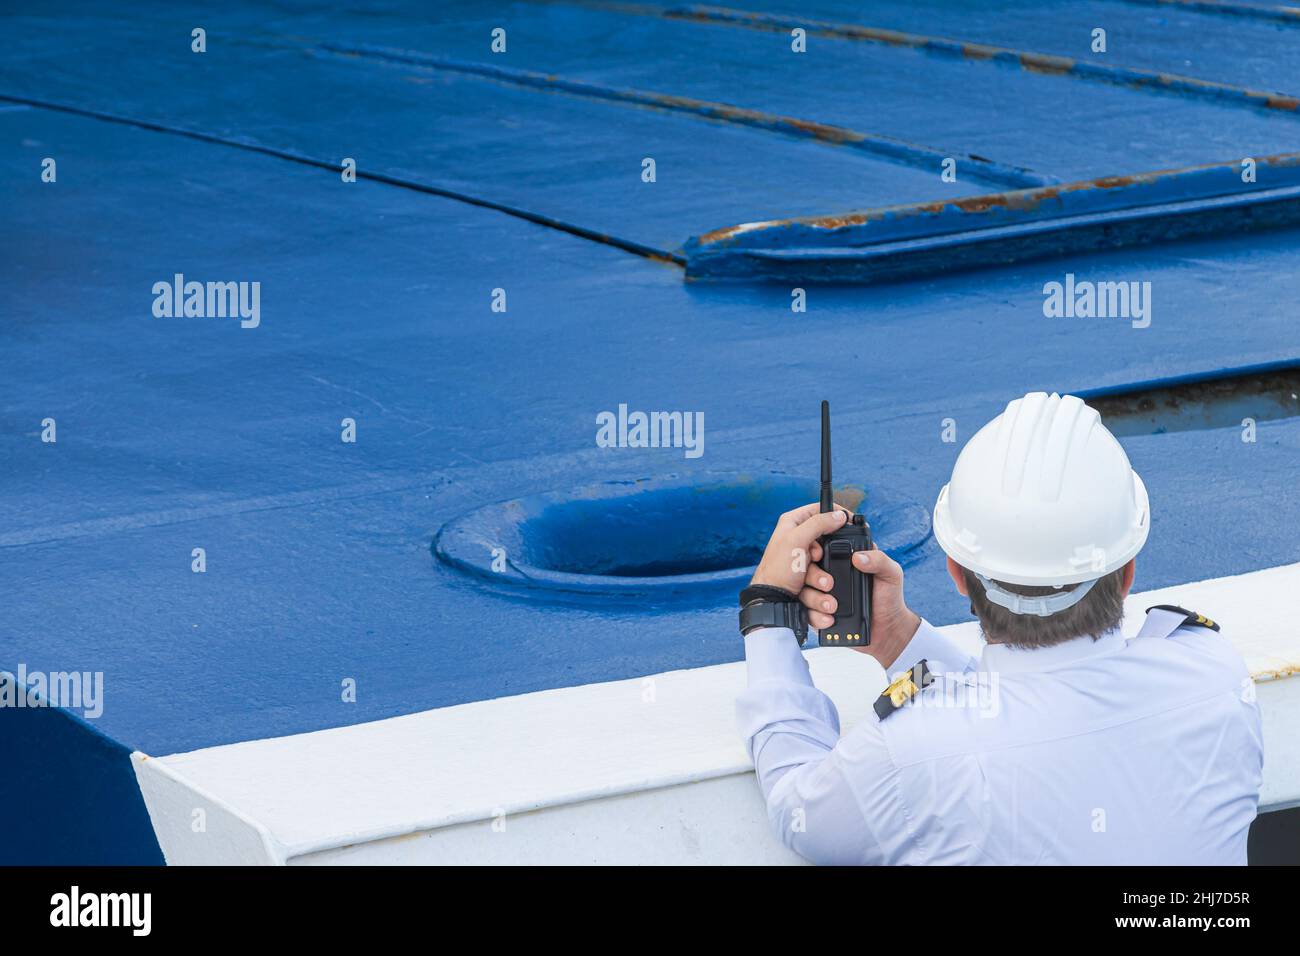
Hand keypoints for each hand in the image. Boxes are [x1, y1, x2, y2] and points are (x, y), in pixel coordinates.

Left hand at [750, 503, 850, 595]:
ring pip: (827, 564)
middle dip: (829, 556)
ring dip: (825, 578)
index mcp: (792, 523)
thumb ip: (818, 524)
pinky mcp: (808, 577)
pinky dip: (822, 590)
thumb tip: (840, 515)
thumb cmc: (776, 570)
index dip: (834, 513)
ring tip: (821, 585)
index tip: (850, 520)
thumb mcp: (796, 541)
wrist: (772, 602)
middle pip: (827, 540)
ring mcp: (804, 560)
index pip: (818, 509)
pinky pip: (824, 580)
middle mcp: (798, 539)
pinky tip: (822, 597)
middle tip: (817, 561)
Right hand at [800, 544, 920, 670]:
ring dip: (814, 599)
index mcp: (843, 560)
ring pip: (803, 592)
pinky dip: (816, 617)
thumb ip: (879, 560)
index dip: (814, 549)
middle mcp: (828, 575)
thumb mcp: (891, 573)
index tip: (819, 555)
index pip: (820, 548)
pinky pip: (808, 613)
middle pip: (806, 570)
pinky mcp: (819, 614)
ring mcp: (821, 595)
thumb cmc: (890, 596)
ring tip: (832, 607)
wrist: (887, 629)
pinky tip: (829, 620)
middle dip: (813, 576)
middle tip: (828, 585)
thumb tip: (858, 557)